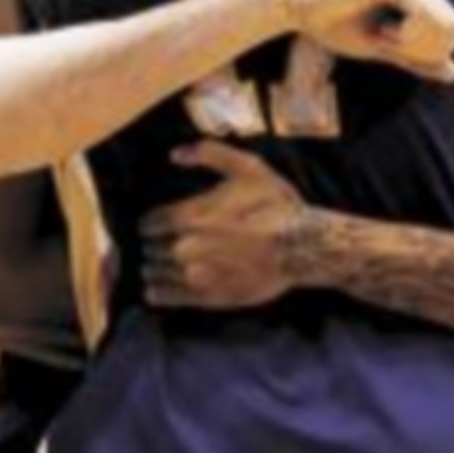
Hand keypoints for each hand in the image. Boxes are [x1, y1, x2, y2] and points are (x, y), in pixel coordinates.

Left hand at [140, 141, 305, 308]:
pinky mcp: (209, 298)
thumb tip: (174, 154)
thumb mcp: (248, 167)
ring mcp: (196, 276)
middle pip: (152, 248)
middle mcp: (186, 247)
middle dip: (152, 244)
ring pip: (157, 272)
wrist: (303, 247)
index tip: (151, 223)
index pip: (151, 222)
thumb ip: (209, 154)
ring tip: (153, 265)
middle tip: (154, 244)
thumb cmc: (276, 205)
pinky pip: (170, 298)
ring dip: (152, 268)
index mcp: (190, 215)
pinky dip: (157, 294)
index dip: (150, 221)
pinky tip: (152, 291)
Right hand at [280, 0, 453, 82]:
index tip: (391, 46)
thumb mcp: (380, 46)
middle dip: (425, 50)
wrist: (294, 4)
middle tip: (387, 45)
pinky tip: (381, 31)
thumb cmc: (330, 23)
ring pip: (446, 26)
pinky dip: (408, 38)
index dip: (429, 51)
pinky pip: (426, 20)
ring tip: (383, 37)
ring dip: (415, 44)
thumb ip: (416, 58)